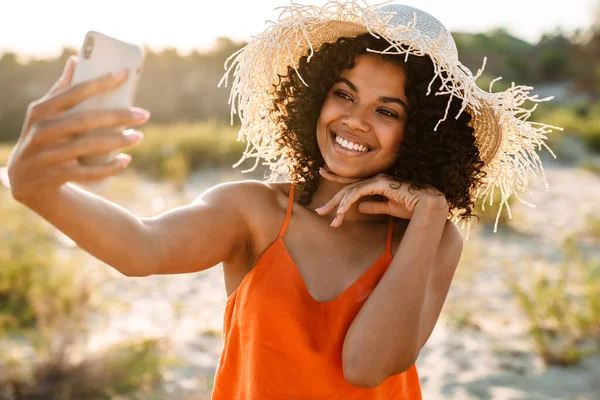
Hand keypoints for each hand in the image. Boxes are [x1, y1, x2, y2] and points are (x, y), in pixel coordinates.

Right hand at [5, 56, 149, 203]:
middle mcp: (42, 131)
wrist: (24, 178)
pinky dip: (109, 168)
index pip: (73, 92)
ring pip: (87, 146)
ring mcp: (48, 155)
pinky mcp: (56, 175)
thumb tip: (75, 59)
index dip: (99, 82)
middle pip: (85, 120)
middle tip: (144, 115)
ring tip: (139, 136)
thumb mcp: (44, 114)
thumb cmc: (41, 137)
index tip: (124, 74)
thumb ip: (60, 90)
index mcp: (41, 111)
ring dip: (117, 141)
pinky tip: (126, 160)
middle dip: (117, 116)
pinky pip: (87, 172)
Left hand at [315, 167, 447, 226]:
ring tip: (332, 220)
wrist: (428, 206)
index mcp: (377, 184)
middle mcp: (375, 179)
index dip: (337, 179)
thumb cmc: (412, 207)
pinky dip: (348, 202)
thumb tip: (360, 208)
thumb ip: (374, 207)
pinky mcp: (380, 184)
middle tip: (319, 212)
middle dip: (333, 201)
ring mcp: (377, 180)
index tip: (323, 174)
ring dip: (339, 206)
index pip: (353, 182)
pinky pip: (358, 192)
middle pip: (348, 188)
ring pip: (351, 191)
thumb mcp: (388, 209)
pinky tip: (341, 212)